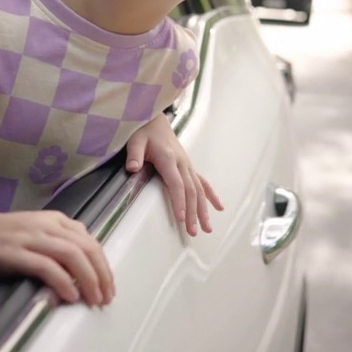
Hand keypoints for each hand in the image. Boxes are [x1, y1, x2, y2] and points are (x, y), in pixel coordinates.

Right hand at [0, 185, 113, 305]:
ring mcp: (31, 238)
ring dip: (88, 279)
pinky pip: (45, 266)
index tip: (108, 285)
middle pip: (86, 248)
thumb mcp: (39, 231)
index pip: (90, 241)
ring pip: (71, 255)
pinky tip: (69, 295)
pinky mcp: (14, 253)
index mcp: (56, 220)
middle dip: (101, 274)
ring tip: (93, 298)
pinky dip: (62, 281)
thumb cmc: (5, 235)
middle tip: (106, 297)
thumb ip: (61, 241)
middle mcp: (47, 226)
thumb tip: (85, 265)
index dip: (104, 265)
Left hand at [125, 114, 223, 236]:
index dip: (179, 201)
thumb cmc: (144, 131)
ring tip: (207, 228)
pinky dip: (211, 195)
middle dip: (193, 213)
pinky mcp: (189, 167)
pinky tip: (219, 208)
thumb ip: (134, 154)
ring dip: (203, 210)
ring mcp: (188, 165)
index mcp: (169, 158)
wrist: (155, 120)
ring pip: (199, 190)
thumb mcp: (135, 141)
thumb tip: (132, 167)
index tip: (181, 218)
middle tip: (192, 231)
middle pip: (190, 191)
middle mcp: (182, 163)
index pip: (176, 184)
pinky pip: (203, 182)